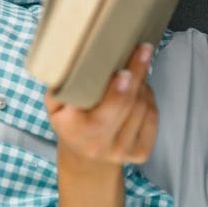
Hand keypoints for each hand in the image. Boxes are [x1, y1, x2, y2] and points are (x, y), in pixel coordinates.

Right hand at [45, 43, 158, 168]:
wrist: (84, 156)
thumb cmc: (69, 121)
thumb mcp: (55, 106)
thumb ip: (60, 87)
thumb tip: (73, 61)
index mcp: (79, 133)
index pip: (103, 111)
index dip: (117, 91)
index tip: (124, 72)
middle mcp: (103, 146)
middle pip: (129, 104)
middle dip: (138, 74)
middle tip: (144, 50)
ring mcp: (124, 151)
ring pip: (143, 108)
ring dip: (142, 84)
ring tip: (135, 71)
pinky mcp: (141, 152)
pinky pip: (152, 117)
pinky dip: (148, 98)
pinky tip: (139, 90)